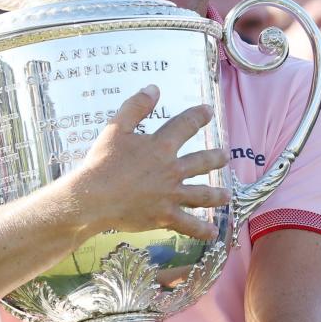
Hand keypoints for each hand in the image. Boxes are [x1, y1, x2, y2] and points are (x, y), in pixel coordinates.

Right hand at [72, 85, 229, 239]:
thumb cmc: (102, 162)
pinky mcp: (165, 216)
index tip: (208, 111)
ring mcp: (171, 195)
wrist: (94, 198)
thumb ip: (136, 106)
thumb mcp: (116, 128)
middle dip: (215, 158)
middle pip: (201, 161)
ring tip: (227, 195)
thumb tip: (154, 88)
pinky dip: (202, 230)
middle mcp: (172, 170)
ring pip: (202, 194)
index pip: (185, 125)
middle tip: (224, 156)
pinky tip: (213, 233)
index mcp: (161, 146)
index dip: (198, 116)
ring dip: (216, 194)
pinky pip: (188, 224)